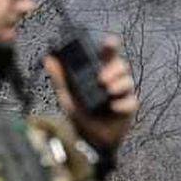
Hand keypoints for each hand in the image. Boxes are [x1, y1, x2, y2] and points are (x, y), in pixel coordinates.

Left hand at [44, 35, 139, 151]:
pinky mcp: (128, 108)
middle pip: (122, 66)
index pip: (109, 54)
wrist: (87, 138)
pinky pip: (131, 101)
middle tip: (101, 78)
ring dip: (119, 84)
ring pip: (128, 81)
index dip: (111, 46)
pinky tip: (113, 106)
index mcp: (101, 71)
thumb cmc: (80, 113)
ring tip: (108, 90)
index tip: (110, 43)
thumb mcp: (67, 94)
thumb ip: (60, 77)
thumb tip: (48, 59)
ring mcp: (122, 94)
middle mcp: (114, 80)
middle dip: (114, 69)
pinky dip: (123, 103)